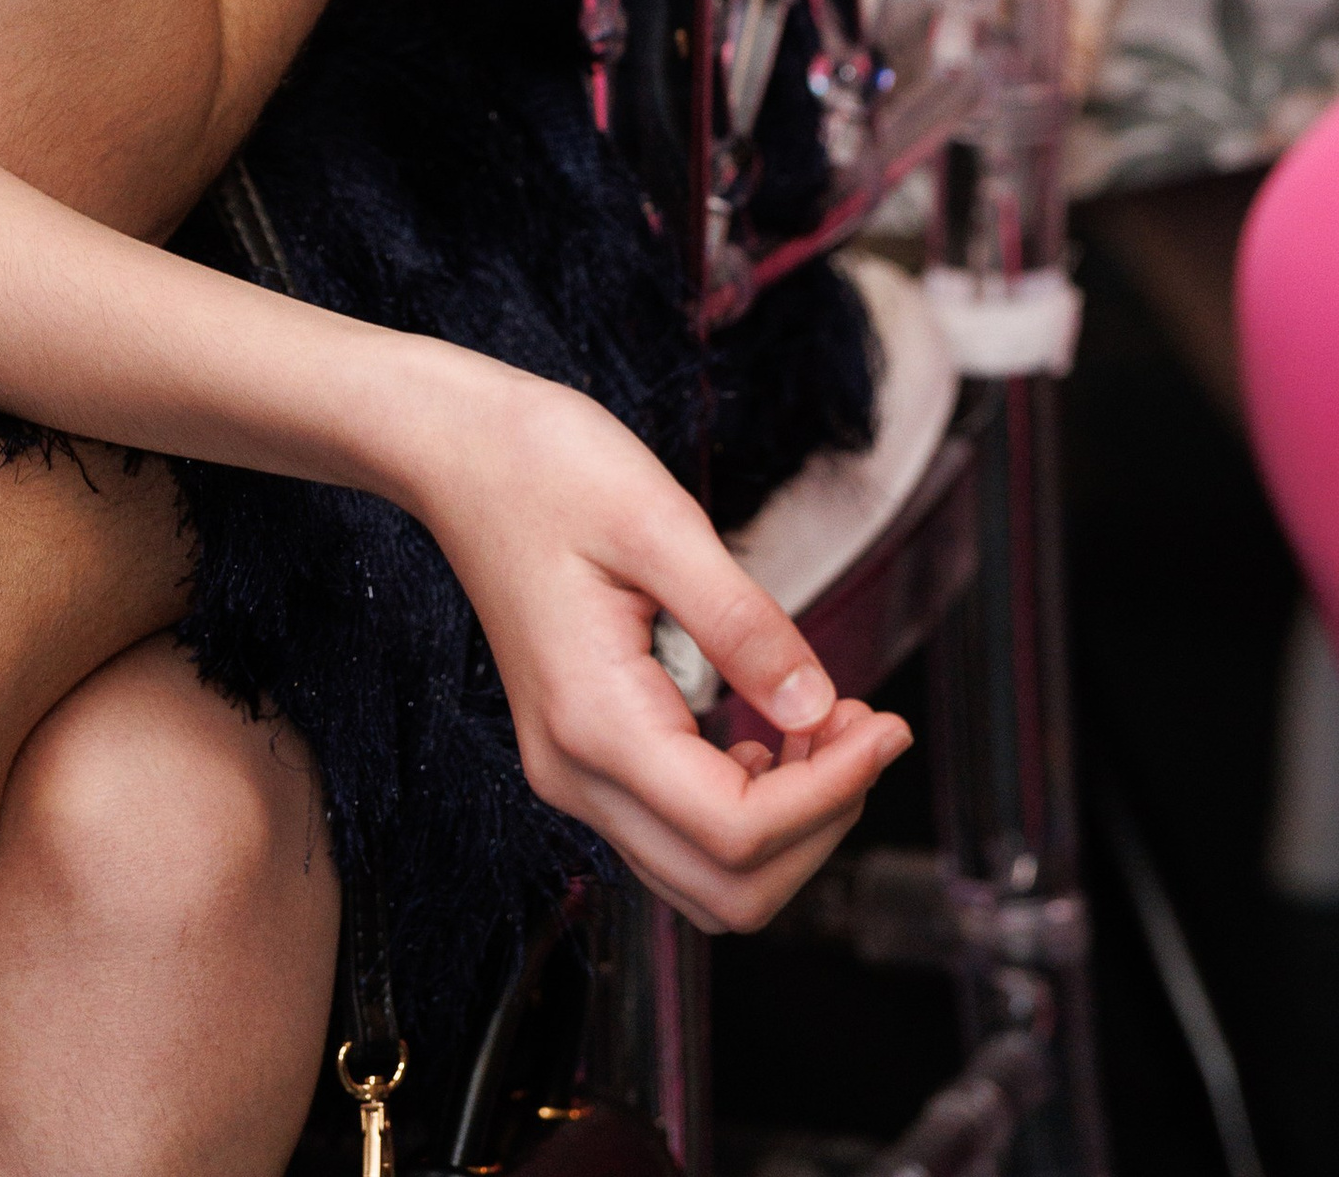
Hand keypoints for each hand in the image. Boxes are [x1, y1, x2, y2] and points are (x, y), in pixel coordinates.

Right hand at [420, 369, 908, 931]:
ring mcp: (572, 771)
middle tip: (864, 727)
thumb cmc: (542, 466)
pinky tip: (773, 729)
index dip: (831, 793)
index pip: (737, 831)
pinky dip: (747, 807)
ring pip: (705, 876)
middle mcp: (575, 773)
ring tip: (828, 724)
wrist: (454, 450)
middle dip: (820, 822)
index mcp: (593, 722)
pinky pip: (679, 831)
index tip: (883, 722)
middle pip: (728, 888)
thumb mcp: (658, 520)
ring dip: (788, 824)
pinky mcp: (582, 753)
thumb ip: (742, 624)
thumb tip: (816, 708)